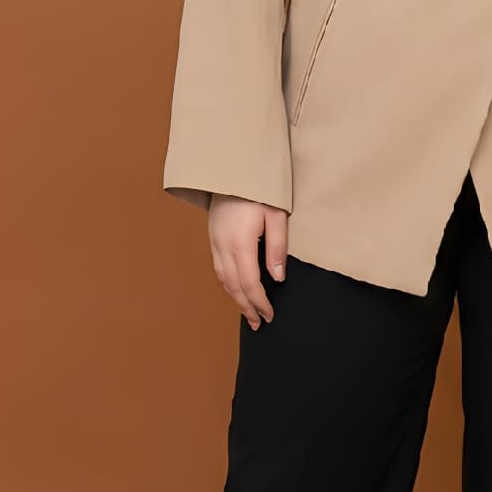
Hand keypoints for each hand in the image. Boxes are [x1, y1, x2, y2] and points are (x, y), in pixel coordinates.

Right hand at [207, 195, 289, 328]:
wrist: (231, 168)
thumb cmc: (258, 188)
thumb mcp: (276, 214)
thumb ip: (277, 247)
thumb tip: (278, 277)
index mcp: (240, 243)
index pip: (250, 283)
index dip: (260, 302)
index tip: (270, 315)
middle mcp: (223, 246)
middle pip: (234, 286)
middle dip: (247, 307)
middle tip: (258, 324)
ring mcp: (215, 242)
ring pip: (223, 280)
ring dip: (235, 299)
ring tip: (248, 313)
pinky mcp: (213, 238)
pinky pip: (218, 269)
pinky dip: (227, 285)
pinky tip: (236, 290)